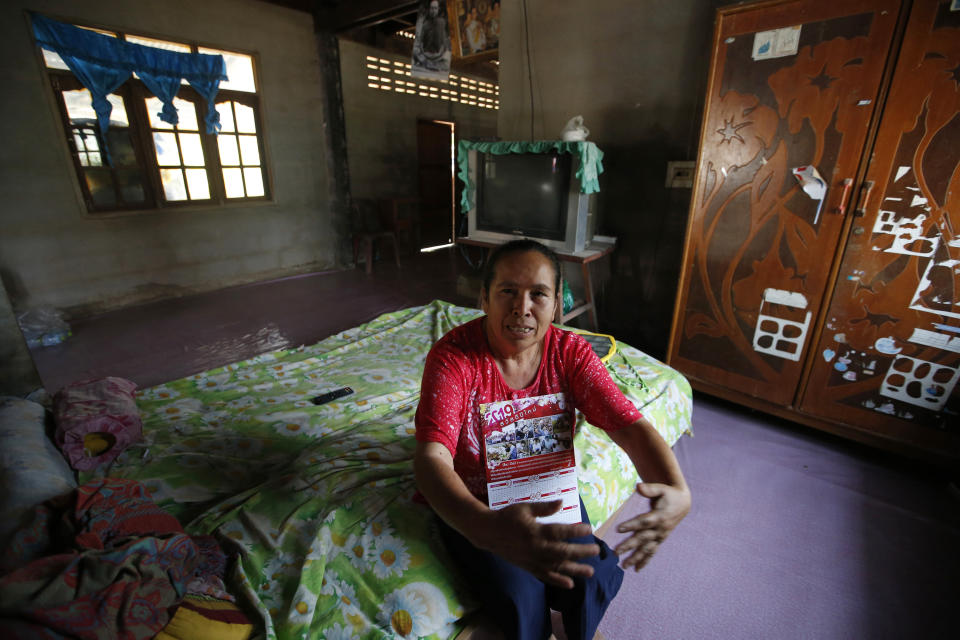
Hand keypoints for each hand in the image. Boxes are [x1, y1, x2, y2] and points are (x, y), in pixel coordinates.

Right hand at [477, 500, 600, 588]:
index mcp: (536, 530)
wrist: (488, 532)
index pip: (560, 531)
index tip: (589, 529)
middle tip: (596, 551)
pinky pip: (545, 576)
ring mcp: (532, 559)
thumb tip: (562, 502)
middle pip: (563, 551)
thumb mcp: (525, 507)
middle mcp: (536, 547)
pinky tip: (570, 584)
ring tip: (590, 572)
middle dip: (581, 552)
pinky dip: (557, 581)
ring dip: (575, 570)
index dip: (576, 531)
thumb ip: (544, 507)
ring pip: (557, 567)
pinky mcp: (528, 567)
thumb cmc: (508, 517)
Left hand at [614, 482, 690, 570]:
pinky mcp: (660, 539)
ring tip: (624, 565)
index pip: (644, 522)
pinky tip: (636, 569)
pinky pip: (653, 552)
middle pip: (643, 538)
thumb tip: (638, 486)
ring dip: (636, 558)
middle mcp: (660, 528)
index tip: (618, 529)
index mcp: (659, 516)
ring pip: (647, 549)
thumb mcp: (661, 488)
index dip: (631, 525)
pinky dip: (645, 561)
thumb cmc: (669, 494)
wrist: (683, 503)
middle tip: (616, 552)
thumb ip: (650, 489)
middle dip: (629, 545)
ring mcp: (661, 536)